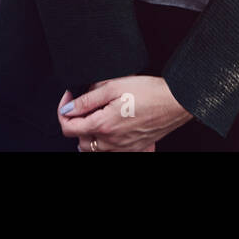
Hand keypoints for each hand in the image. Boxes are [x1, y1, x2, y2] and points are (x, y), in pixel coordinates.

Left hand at [57, 76, 193, 151]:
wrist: (175, 102)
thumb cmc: (149, 92)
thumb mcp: (112, 86)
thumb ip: (86, 100)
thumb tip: (67, 108)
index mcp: (103, 125)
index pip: (68, 127)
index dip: (63, 110)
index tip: (69, 98)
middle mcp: (112, 142)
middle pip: (80, 140)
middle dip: (76, 122)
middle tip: (85, 104)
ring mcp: (123, 148)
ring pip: (94, 149)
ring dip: (90, 134)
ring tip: (97, 114)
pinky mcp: (134, 149)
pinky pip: (112, 152)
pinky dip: (106, 142)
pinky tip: (113, 127)